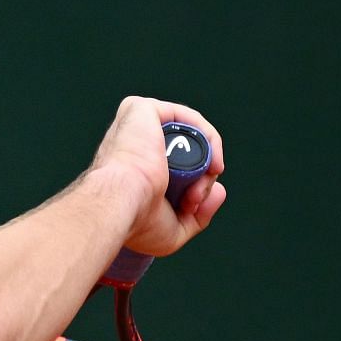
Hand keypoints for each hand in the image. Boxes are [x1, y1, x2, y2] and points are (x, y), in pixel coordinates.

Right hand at [89, 94, 227, 257]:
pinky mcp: (141, 109)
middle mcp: (131, 146)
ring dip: (206, 162)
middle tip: (195, 199)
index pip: (172, 169)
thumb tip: (219, 191)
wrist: (121, 204)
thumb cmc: (136, 222)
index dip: (192, 187)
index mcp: (131, 170)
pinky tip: (213, 162)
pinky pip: (188, 118)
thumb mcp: (173, 232)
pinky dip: (209, 138)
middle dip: (200, 177)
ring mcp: (135, 126)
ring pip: (188, 137)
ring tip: (201, 185)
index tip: (191, 208)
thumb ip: (199, 216)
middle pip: (184, 153)